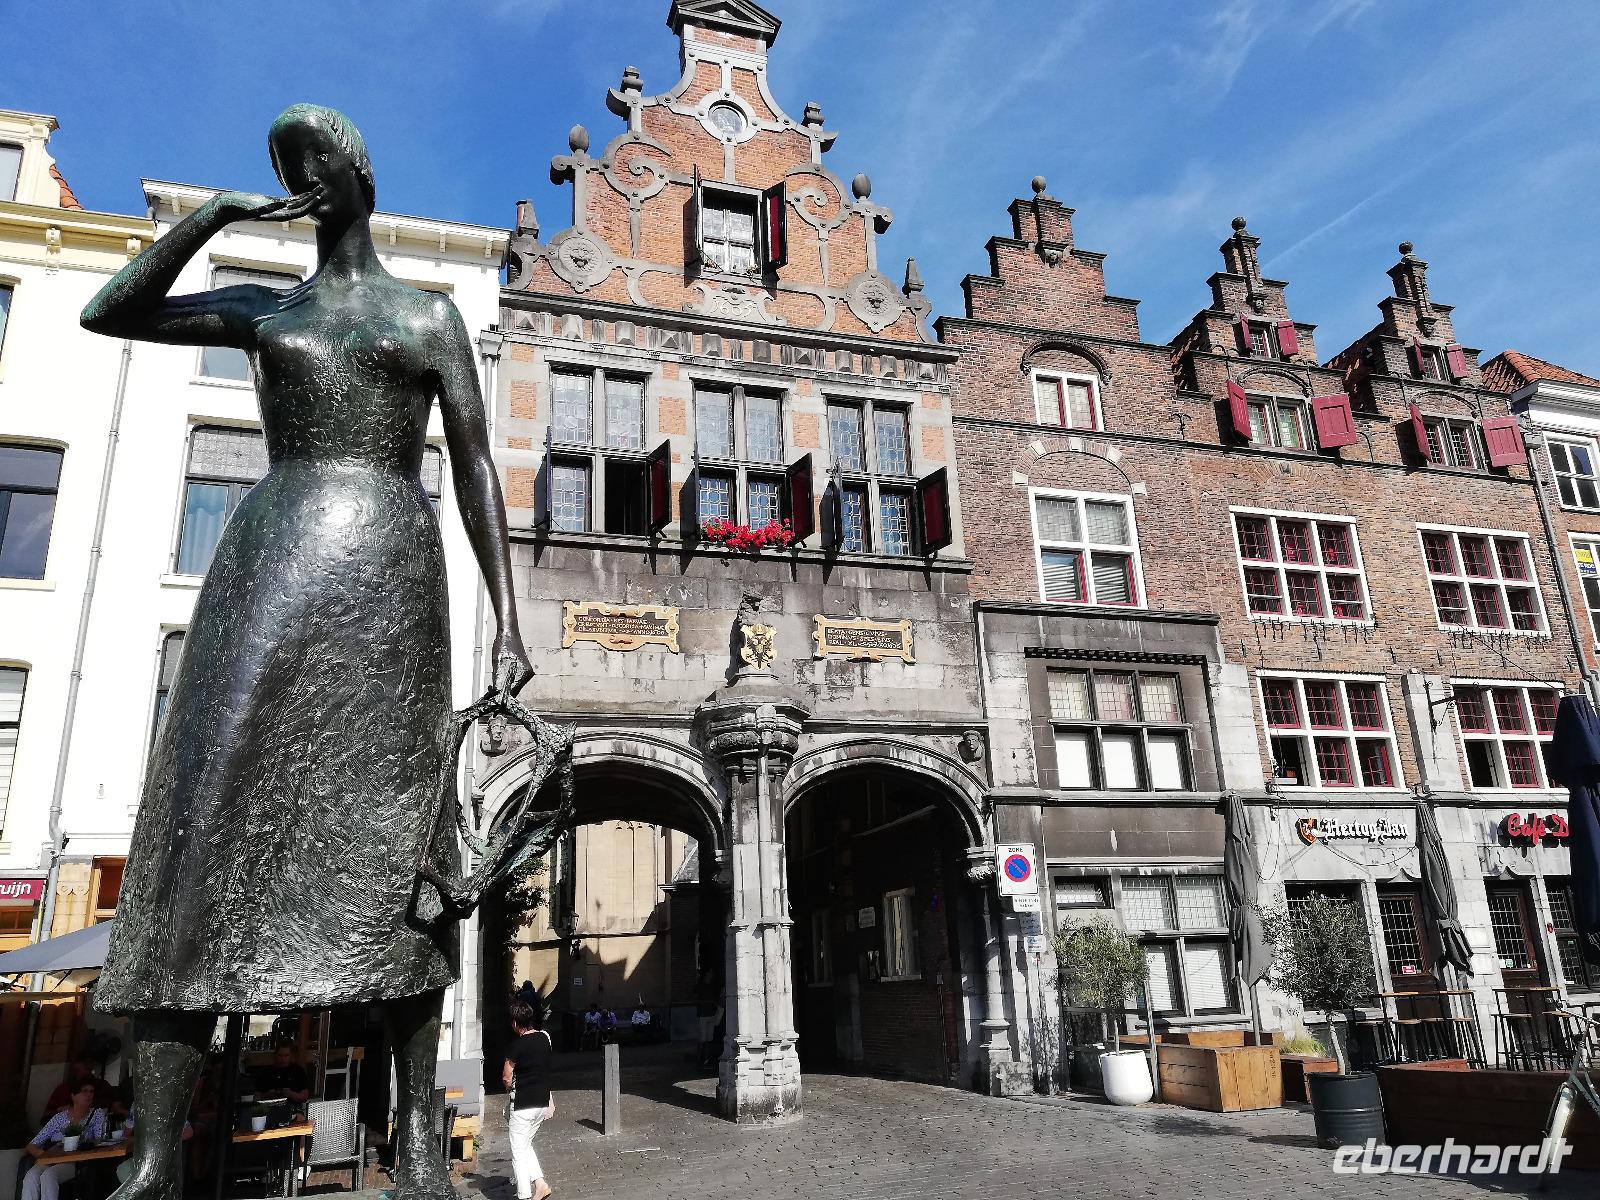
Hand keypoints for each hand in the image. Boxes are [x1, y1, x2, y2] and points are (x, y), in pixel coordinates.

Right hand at [207, 185, 322, 223]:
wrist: (227, 208)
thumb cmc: (238, 208)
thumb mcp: (253, 206)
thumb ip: (267, 205)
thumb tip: (281, 202)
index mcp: (277, 214)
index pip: (298, 211)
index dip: (310, 205)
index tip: (319, 197)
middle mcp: (278, 212)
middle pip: (300, 207)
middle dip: (312, 199)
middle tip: (323, 189)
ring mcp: (275, 208)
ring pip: (295, 203)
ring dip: (307, 197)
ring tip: (318, 188)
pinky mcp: (270, 202)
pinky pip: (286, 200)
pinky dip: (296, 196)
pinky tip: (303, 192)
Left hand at [492, 626, 532, 696]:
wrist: (509, 633)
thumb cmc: (503, 645)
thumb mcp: (497, 663)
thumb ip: (498, 679)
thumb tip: (495, 693)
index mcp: (522, 673)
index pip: (512, 692)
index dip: (501, 696)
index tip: (494, 698)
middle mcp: (527, 674)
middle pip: (514, 691)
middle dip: (503, 692)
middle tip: (492, 692)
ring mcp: (527, 672)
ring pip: (515, 686)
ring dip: (506, 687)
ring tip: (495, 685)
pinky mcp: (526, 670)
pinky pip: (517, 680)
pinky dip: (509, 681)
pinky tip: (502, 678)